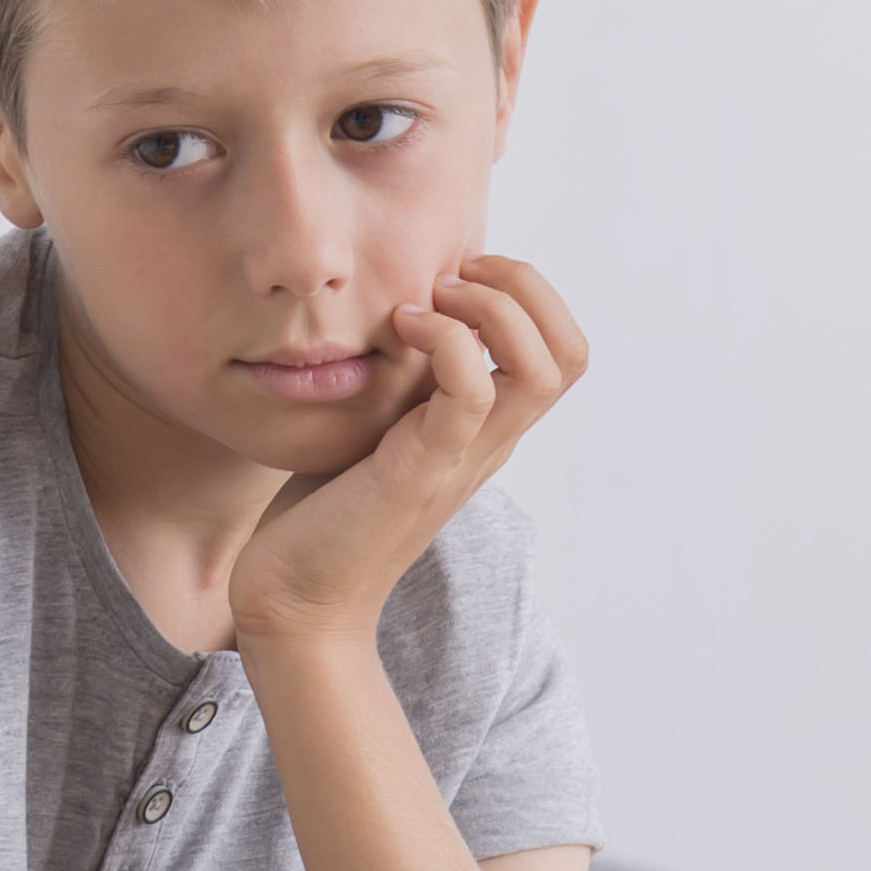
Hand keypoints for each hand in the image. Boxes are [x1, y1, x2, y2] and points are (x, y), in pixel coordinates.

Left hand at [227, 257, 589, 651]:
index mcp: (489, 429)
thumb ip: (406, 378)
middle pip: (571, 351)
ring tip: (433, 298)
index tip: (459, 273)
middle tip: (455, 275)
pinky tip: (400, 329)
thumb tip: (400, 309)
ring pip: (543, 369)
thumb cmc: (327, 509)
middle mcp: (492, 441)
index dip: (527, 292)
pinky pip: (473, 391)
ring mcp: (465, 457)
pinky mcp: (424, 468)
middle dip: (524, 286)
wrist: (299, 598)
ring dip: (494, 308)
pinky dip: (447, 340)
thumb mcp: (379, 423)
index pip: (563, 349)